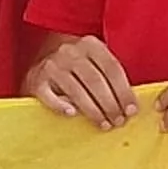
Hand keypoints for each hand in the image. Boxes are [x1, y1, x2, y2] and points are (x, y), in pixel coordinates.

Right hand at [25, 35, 139, 128]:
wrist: (43, 60)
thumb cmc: (78, 68)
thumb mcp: (95, 62)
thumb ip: (111, 78)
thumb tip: (130, 106)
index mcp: (90, 44)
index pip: (112, 68)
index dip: (124, 91)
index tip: (132, 111)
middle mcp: (70, 51)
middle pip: (95, 80)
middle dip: (110, 104)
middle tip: (118, 121)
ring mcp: (51, 65)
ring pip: (76, 90)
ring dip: (92, 110)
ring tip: (104, 124)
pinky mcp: (36, 80)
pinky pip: (49, 96)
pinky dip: (61, 106)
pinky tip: (72, 115)